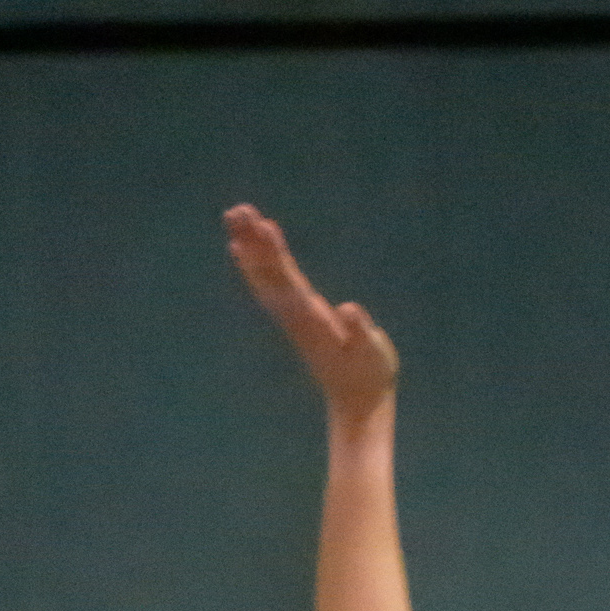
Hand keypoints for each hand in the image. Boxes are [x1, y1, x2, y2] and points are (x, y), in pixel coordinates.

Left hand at [224, 205, 398, 417]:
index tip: (265, 228)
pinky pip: (268, 285)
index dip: (276, 256)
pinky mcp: (293, 316)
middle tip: (237, 210)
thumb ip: (362, 333)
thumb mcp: (374, 353)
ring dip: (249, 246)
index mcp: (315, 320)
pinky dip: (253, 265)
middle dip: (255, 243)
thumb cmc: (370, 373)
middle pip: (270, 275)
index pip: (290, 282)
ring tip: (234, 215)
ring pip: (264, 277)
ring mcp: (292, 317)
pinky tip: (241, 247)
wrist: (356, 400)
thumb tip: (350, 311)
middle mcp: (296, 316)